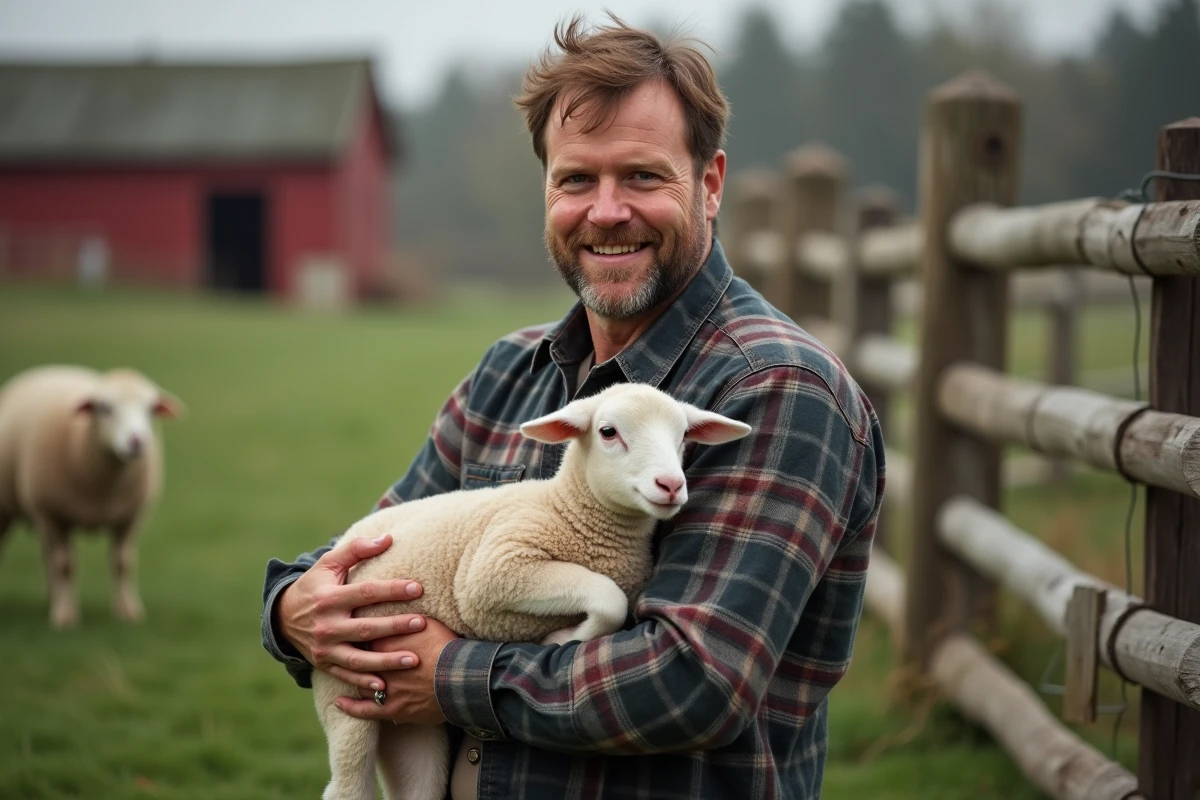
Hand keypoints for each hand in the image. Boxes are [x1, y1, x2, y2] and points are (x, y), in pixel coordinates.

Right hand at [276, 533, 426, 691]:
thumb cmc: (315, 585)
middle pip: (365, 628)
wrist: (283, 616)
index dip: (391, 590)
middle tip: (422, 623)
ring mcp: (324, 648)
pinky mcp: (324, 664)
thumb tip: (388, 538)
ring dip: (386, 661)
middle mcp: (326, 625)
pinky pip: (346, 676)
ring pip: (358, 658)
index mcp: (329, 598)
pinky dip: (364, 683)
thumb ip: (357, 549)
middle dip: (395, 627)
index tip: (417, 589)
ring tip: (414, 659)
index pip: (365, 593)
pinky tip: (385, 686)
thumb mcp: (329, 564)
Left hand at [336, 616, 459, 724]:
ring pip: (359, 682)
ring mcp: (384, 688)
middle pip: (356, 657)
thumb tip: (402, 600)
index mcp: (385, 641)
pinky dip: (350, 707)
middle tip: (342, 645)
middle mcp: (379, 665)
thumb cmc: (448, 647)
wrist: (461, 677)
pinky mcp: (391, 708)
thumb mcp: (429, 622)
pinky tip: (339, 703)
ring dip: (350, 677)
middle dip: (348, 651)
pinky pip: (364, 709)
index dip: (358, 629)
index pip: (363, 632)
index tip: (351, 624)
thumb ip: (408, 615)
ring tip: (339, 672)